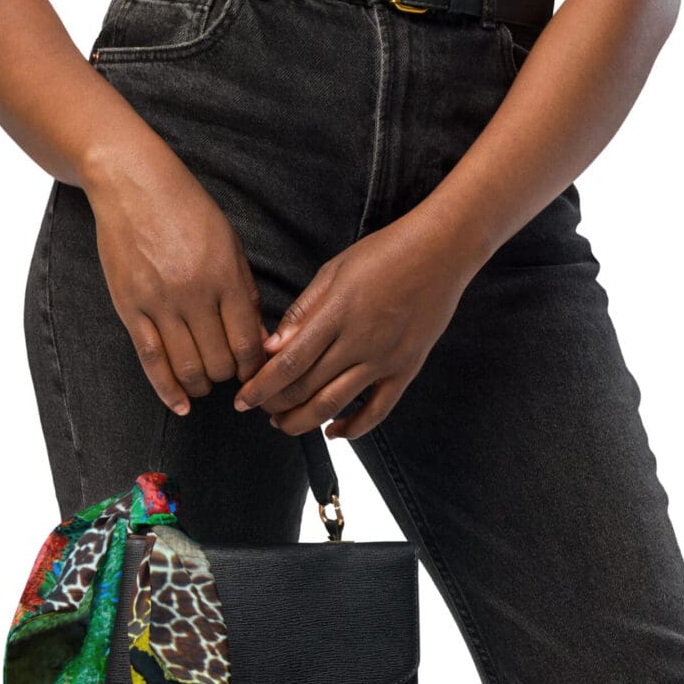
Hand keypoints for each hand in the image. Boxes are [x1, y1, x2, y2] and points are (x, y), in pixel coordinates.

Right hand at [84, 148, 269, 415]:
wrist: (131, 183)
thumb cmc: (187, 210)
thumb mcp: (230, 244)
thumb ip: (244, 292)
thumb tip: (260, 339)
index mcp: (226, 277)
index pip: (248, 342)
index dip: (256, 368)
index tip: (257, 374)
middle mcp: (195, 294)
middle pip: (220, 362)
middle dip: (230, 378)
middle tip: (231, 378)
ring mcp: (160, 303)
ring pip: (188, 367)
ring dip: (202, 386)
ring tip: (206, 386)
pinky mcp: (130, 307)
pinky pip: (151, 360)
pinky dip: (168, 390)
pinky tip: (180, 405)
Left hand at [232, 214, 470, 439]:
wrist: (441, 252)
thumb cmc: (384, 254)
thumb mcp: (334, 271)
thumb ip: (302, 312)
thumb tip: (272, 348)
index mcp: (336, 314)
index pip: (288, 363)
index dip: (261, 387)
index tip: (242, 400)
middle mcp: (359, 342)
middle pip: (306, 389)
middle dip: (276, 406)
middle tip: (260, 408)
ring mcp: (384, 359)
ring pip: (335, 405)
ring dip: (303, 421)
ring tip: (284, 424)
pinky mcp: (406, 369)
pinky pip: (377, 411)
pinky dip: (353, 429)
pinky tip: (333, 432)